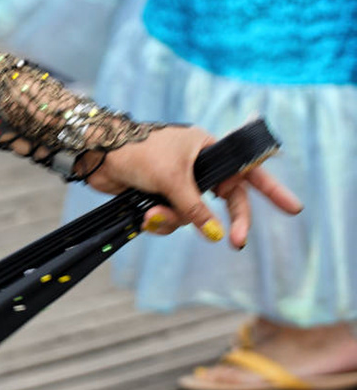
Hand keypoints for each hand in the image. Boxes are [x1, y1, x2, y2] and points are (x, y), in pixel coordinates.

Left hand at [88, 126, 301, 249]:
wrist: (96, 156)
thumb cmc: (135, 153)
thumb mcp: (172, 179)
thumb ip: (196, 208)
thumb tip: (216, 234)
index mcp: (206, 148)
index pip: (246, 169)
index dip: (270, 190)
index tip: (292, 208)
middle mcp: (196, 165)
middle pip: (225, 199)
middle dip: (227, 220)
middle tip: (236, 241)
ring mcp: (179, 183)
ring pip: (195, 214)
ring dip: (176, 219)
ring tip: (153, 213)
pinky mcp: (161, 197)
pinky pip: (174, 218)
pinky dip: (161, 221)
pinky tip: (144, 216)